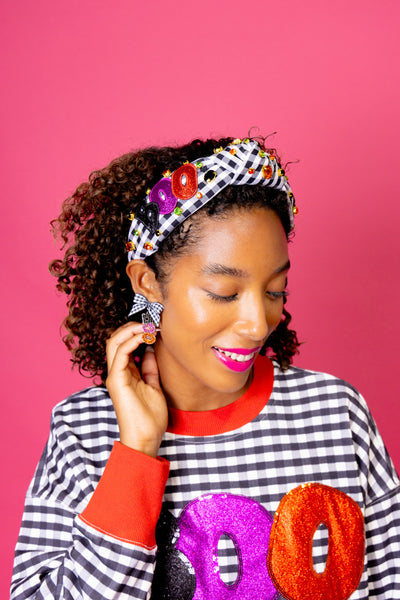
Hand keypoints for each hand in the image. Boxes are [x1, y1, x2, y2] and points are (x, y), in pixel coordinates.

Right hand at [106, 322, 167, 457]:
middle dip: (133, 326)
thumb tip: (153, 348)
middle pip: (116, 339)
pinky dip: (132, 340)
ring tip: (149, 326)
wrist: (145, 438)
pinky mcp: (116, 380)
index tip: (157, 326)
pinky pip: (120, 353)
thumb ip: (151, 367)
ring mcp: (115, 375)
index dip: (139, 331)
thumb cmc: (150, 417)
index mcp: (125, 372)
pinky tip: (146, 337)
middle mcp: (117, 371)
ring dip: (132, 330)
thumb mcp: (154, 385)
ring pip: (114, 341)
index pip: (125, 343)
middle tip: (152, 323)